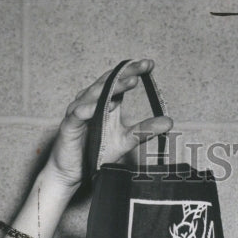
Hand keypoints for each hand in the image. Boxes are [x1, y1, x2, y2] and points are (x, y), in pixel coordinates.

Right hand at [42, 59, 174, 190]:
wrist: (73, 173)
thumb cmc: (96, 153)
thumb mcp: (126, 141)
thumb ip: (144, 130)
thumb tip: (170, 121)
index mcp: (105, 102)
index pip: (119, 81)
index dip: (132, 71)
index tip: (150, 64)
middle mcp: (91, 102)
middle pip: (108, 82)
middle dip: (126, 73)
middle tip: (144, 65)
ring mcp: (78, 113)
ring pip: (93, 95)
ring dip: (111, 87)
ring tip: (130, 81)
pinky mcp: (68, 127)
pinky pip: (76, 115)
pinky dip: (85, 109)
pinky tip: (94, 107)